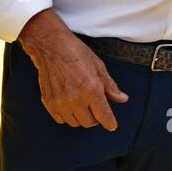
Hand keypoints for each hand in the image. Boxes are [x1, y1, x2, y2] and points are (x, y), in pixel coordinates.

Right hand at [18, 10, 127, 130]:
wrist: (51, 45)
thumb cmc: (75, 52)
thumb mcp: (98, 66)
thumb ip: (110, 86)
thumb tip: (122, 99)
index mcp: (91, 89)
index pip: (104, 117)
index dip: (110, 123)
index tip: (111, 125)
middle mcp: (76, 99)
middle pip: (90, 123)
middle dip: (95, 117)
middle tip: (94, 106)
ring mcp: (61, 102)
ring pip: (75, 123)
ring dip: (80, 117)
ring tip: (81, 103)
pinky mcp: (49, 102)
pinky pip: (61, 119)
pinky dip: (67, 115)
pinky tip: (69, 104)